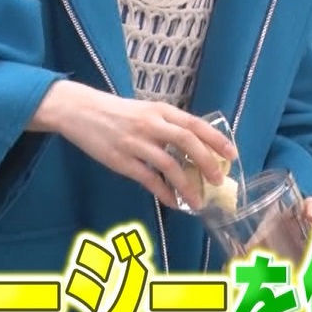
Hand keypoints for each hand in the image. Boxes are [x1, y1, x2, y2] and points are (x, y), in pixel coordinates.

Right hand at [31, 80, 236, 207]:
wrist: (79, 110)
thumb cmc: (116, 112)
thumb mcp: (145, 110)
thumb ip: (167, 125)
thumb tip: (195, 147)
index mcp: (160, 109)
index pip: (194, 124)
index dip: (215, 140)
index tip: (231, 155)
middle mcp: (150, 124)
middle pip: (186, 142)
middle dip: (206, 163)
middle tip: (218, 181)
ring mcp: (135, 143)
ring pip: (169, 165)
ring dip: (187, 185)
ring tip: (198, 201)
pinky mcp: (121, 160)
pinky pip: (148, 179)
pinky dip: (164, 192)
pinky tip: (173, 202)